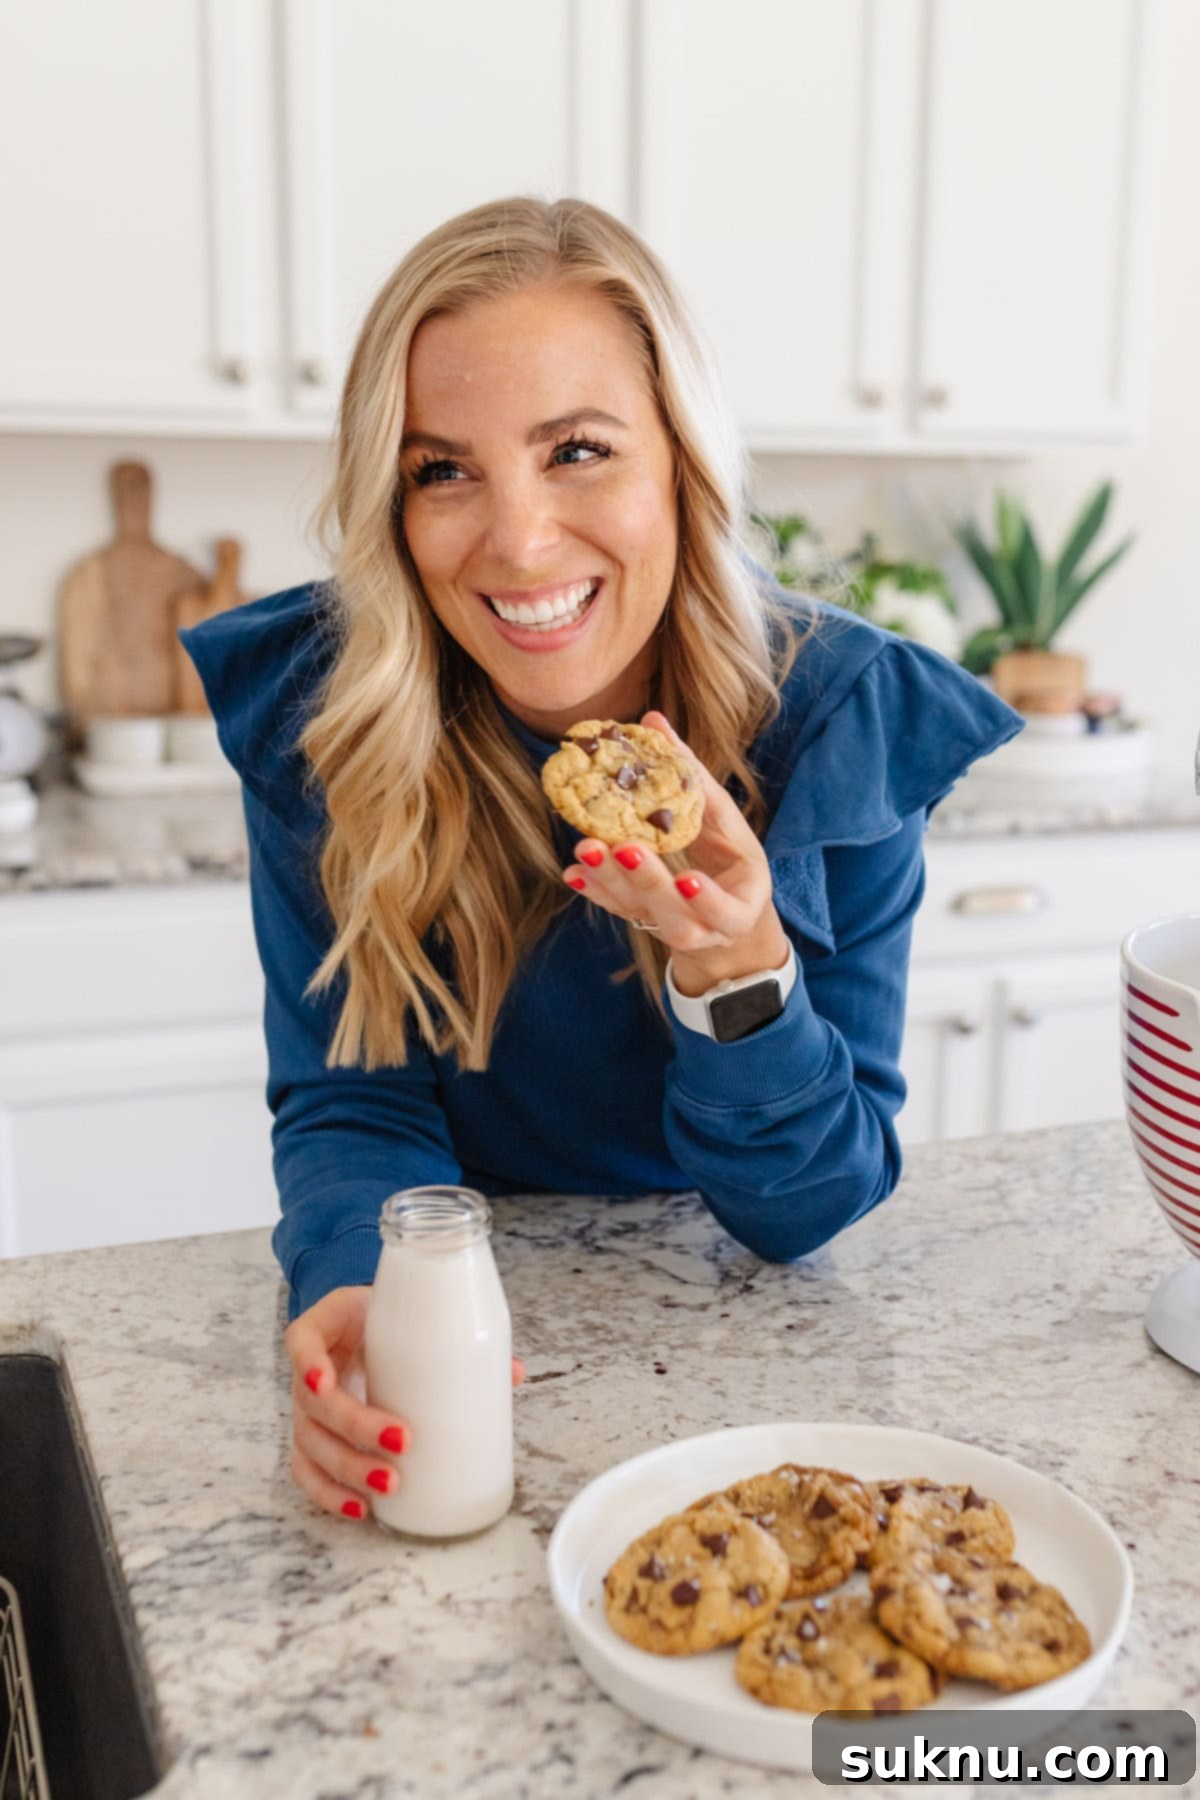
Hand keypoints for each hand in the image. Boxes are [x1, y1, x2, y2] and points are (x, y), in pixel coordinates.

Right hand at [284, 1284, 525, 1519]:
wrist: (361, 1327)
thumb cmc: (381, 1321)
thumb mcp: (406, 1314)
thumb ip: (451, 1337)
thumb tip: (514, 1373)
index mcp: (324, 1330)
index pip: (302, 1341)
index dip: (309, 1363)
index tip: (327, 1380)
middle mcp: (308, 1373)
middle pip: (315, 1405)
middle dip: (356, 1428)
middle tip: (402, 1440)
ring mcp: (305, 1411)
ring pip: (312, 1446)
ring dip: (348, 1469)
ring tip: (390, 1483)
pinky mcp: (313, 1441)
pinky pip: (309, 1473)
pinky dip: (330, 1494)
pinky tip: (361, 1508)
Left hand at [561, 710, 790, 994]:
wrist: (725, 904)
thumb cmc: (729, 854)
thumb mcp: (724, 818)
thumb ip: (691, 775)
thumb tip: (652, 718)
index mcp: (739, 907)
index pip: (725, 910)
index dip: (706, 898)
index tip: (686, 878)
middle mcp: (706, 930)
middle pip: (676, 919)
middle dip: (648, 882)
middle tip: (623, 848)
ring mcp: (671, 930)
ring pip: (641, 915)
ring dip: (612, 883)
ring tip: (587, 848)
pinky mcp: (643, 922)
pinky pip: (618, 909)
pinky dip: (596, 888)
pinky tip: (573, 872)